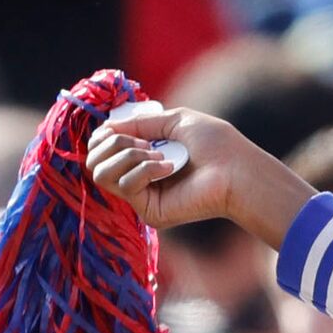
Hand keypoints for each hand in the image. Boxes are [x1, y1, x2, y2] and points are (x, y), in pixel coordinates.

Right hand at [85, 104, 316, 246]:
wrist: (238, 169)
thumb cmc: (217, 144)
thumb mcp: (176, 120)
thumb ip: (141, 122)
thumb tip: (106, 127)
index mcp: (144, 157)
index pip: (102, 150)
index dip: (101, 136)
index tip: (112, 128)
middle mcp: (140, 178)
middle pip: (94, 162)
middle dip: (113, 143)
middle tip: (144, 142)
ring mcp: (143, 197)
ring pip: (102, 173)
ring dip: (128, 155)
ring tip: (158, 155)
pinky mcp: (148, 211)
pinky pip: (123, 184)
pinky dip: (143, 169)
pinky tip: (168, 168)